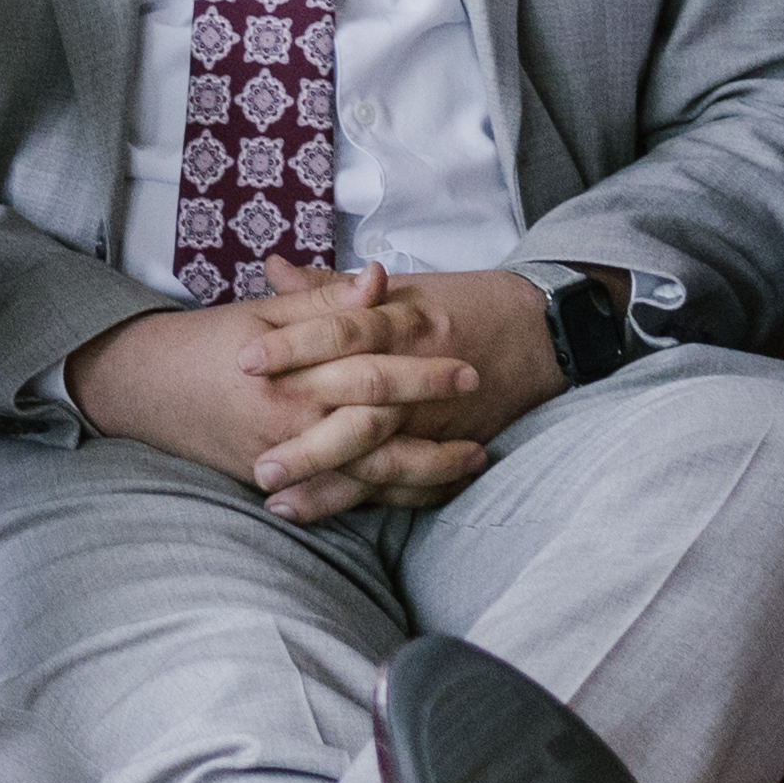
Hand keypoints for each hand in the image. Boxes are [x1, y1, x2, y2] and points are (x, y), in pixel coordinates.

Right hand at [62, 268, 561, 518]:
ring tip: (472, 461)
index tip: (467, 366)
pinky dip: (389, 497)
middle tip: (482, 413)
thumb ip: (326, 302)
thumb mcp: (263, 312)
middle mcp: (289, 424)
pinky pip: (346, 499)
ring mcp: (284, 461)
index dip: (423, 372)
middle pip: (379, 429)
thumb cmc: (206, 343)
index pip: (370, 374)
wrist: (144, 388)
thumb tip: (381, 278)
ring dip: (426, 470)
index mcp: (289, 375)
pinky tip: (426, 490)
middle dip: (436, 424)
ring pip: (369, 476)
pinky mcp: (278, 485)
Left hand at [212, 265, 566, 519]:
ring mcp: (437, 417)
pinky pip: (411, 482)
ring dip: (332, 485)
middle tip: (257, 464)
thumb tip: (272, 269)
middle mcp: (419, 372)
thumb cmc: (461, 303)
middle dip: (309, 442)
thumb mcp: (399, 287)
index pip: (341, 330)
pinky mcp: (451, 446)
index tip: (243, 361)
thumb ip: (331, 287)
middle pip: (360, 411)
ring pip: (382, 457)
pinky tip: (331, 513)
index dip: (292, 345)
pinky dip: (372, 500)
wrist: (540, 331)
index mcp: (403, 320)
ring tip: (280, 502)